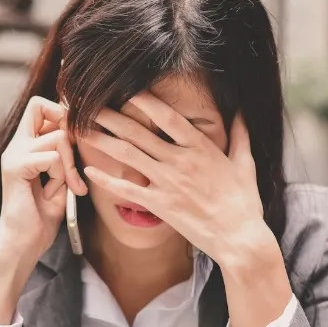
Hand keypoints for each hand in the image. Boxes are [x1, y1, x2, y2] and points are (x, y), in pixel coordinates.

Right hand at [0, 96, 86, 323]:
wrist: (23, 244)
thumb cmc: (42, 218)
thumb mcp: (61, 180)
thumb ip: (66, 156)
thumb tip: (81, 132)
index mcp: (24, 146)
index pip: (39, 106)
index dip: (62, 114)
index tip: (76, 141)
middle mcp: (15, 145)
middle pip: (39, 105)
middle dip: (66, 127)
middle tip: (73, 161)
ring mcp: (13, 155)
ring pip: (57, 137)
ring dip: (70, 164)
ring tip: (69, 187)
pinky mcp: (15, 167)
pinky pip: (52, 157)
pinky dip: (63, 175)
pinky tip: (61, 193)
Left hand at [79, 91, 273, 268]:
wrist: (239, 237)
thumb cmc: (244, 202)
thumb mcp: (245, 164)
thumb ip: (240, 136)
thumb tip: (242, 113)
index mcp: (200, 147)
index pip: (168, 117)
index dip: (146, 100)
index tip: (127, 89)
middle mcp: (180, 161)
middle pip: (138, 132)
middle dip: (112, 116)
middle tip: (90, 104)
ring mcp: (167, 183)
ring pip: (128, 155)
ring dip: (103, 141)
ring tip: (82, 130)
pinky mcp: (159, 205)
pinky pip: (127, 190)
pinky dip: (106, 180)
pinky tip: (88, 170)